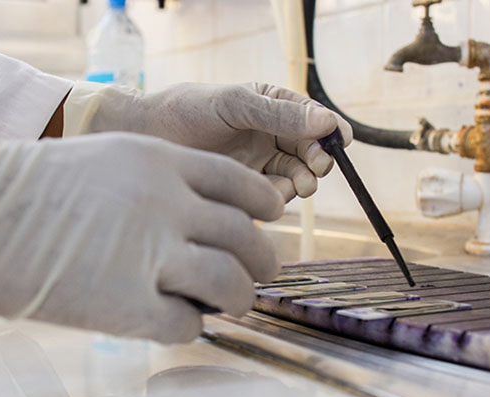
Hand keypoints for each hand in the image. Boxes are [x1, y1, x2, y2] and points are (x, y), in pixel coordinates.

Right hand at [0, 132, 283, 342]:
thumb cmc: (24, 186)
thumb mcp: (103, 159)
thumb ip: (155, 182)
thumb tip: (195, 218)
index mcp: (159, 161)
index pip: (239, 183)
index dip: (263, 204)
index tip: (270, 218)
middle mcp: (166, 203)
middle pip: (245, 236)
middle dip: (263, 259)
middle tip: (260, 273)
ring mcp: (149, 253)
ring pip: (231, 282)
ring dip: (239, 297)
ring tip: (232, 304)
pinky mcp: (126, 305)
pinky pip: (186, 323)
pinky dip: (190, 326)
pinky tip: (176, 321)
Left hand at [64, 82, 352, 200]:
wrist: (148, 137)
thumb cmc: (188, 110)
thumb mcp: (235, 105)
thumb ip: (278, 114)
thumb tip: (327, 122)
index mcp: (275, 108)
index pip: (316, 121)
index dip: (332, 132)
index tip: (341, 141)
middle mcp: (273, 137)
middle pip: (312, 153)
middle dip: (319, 161)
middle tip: (315, 168)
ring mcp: (261, 165)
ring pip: (297, 178)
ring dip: (302, 182)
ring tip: (296, 184)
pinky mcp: (246, 191)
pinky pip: (273, 198)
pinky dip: (277, 198)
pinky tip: (267, 193)